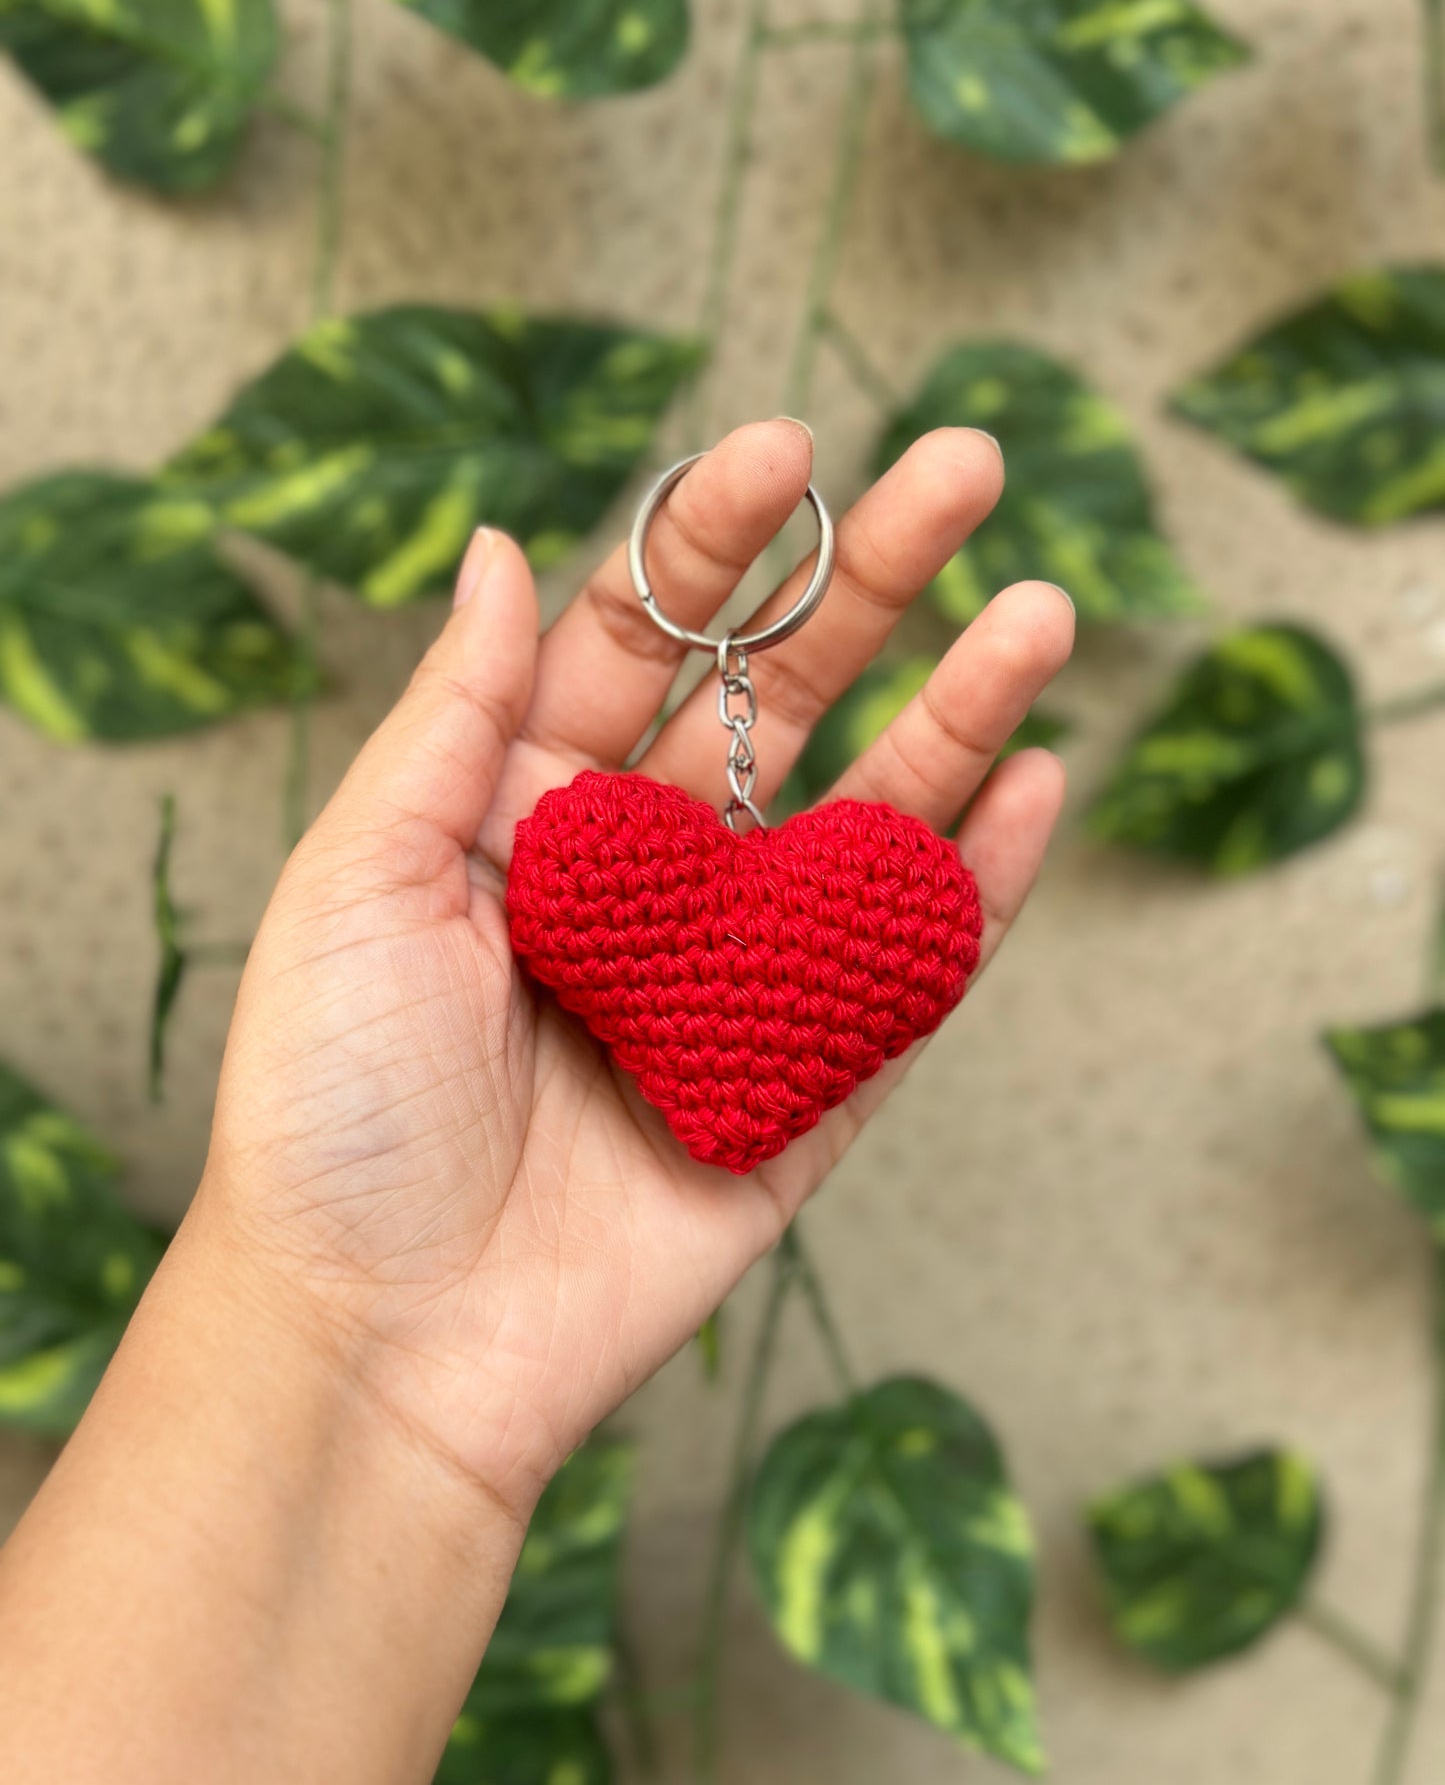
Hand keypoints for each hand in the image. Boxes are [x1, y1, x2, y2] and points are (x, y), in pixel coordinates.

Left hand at [201, 420, 1073, 1516]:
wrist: (381, 1339)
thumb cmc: (335, 1107)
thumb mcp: (358, 879)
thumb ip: (448, 715)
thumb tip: (490, 545)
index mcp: (528, 810)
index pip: (638, 638)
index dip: (713, 539)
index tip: (791, 445)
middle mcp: (645, 875)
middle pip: (779, 701)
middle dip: (871, 585)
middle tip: (967, 473)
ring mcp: (737, 977)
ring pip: (868, 820)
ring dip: (959, 716)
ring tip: (1041, 615)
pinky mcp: (805, 1089)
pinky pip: (907, 973)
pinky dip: (975, 887)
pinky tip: (1034, 786)